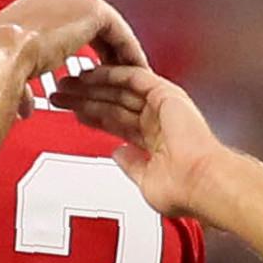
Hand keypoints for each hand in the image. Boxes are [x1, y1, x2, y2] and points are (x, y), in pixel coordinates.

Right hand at [0, 0, 148, 78]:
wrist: (1, 52)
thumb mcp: (15, 60)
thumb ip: (27, 72)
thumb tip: (27, 103)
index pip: (72, 16)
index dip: (83, 42)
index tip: (88, 64)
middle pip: (93, 19)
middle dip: (103, 47)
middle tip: (109, 72)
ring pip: (110, 26)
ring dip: (117, 52)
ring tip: (123, 76)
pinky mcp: (95, 9)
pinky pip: (120, 33)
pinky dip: (128, 54)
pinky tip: (130, 72)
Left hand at [49, 64, 227, 217]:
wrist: (201, 182)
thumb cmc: (183, 189)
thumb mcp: (146, 181)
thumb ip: (131, 164)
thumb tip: (119, 155)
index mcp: (152, 141)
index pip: (114, 123)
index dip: (91, 116)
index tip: (72, 111)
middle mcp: (156, 120)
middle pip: (112, 104)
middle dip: (85, 98)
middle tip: (61, 92)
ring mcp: (161, 107)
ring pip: (119, 90)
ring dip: (93, 84)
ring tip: (68, 81)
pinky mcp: (166, 94)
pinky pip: (135, 77)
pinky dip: (113, 73)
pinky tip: (92, 72)